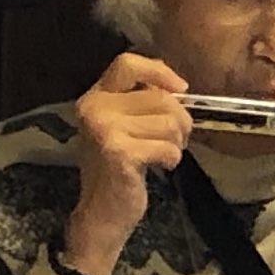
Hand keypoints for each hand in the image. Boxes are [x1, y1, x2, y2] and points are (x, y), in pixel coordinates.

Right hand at [63, 52, 191, 274]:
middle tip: (172, 140)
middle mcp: (94, 108)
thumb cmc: (121, 167)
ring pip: (169, 121)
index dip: (160, 71)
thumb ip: (142, 101)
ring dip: (177, 141)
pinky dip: (172, 158)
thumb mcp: (126, 126)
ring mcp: (104, 129)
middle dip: (180, 120)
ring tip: (161, 154)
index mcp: (95, 97)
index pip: (128, 63)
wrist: (103, 212)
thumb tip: (177, 85)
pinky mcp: (118, 152)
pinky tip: (159, 167)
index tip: (180, 89)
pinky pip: (168, 146)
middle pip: (161, 97)